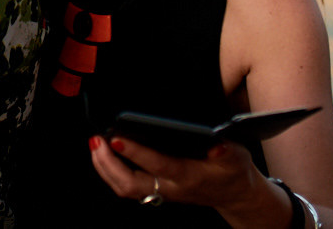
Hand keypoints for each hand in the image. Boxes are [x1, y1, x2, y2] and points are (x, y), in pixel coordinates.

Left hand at [91, 133, 266, 213]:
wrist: (234, 194)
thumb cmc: (233, 172)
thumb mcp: (237, 157)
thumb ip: (227, 150)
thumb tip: (216, 142)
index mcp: (189, 176)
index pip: (158, 165)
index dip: (137, 153)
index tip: (118, 138)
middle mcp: (171, 187)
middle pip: (131, 183)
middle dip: (109, 164)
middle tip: (97, 140)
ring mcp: (161, 191)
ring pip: (125, 188)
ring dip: (105, 167)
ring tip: (95, 144)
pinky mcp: (156, 190)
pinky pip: (127, 187)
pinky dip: (111, 171)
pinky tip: (104, 155)